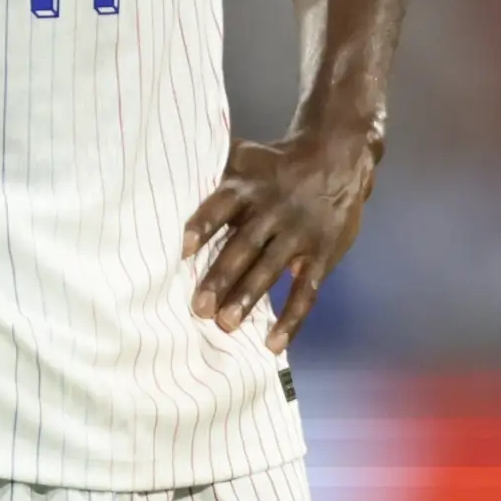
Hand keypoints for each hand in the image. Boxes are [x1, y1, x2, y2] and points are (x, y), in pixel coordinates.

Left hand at [182, 122, 384, 353]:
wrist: (336, 158)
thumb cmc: (276, 165)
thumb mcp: (246, 157)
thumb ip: (213, 171)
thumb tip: (164, 182)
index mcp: (247, 188)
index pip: (222, 206)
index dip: (203, 225)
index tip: (184, 249)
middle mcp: (272, 210)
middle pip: (244, 245)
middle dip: (221, 277)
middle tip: (199, 308)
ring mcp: (299, 234)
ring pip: (271, 269)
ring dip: (248, 297)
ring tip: (227, 325)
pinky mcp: (322, 255)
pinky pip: (306, 291)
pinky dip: (291, 320)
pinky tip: (274, 344)